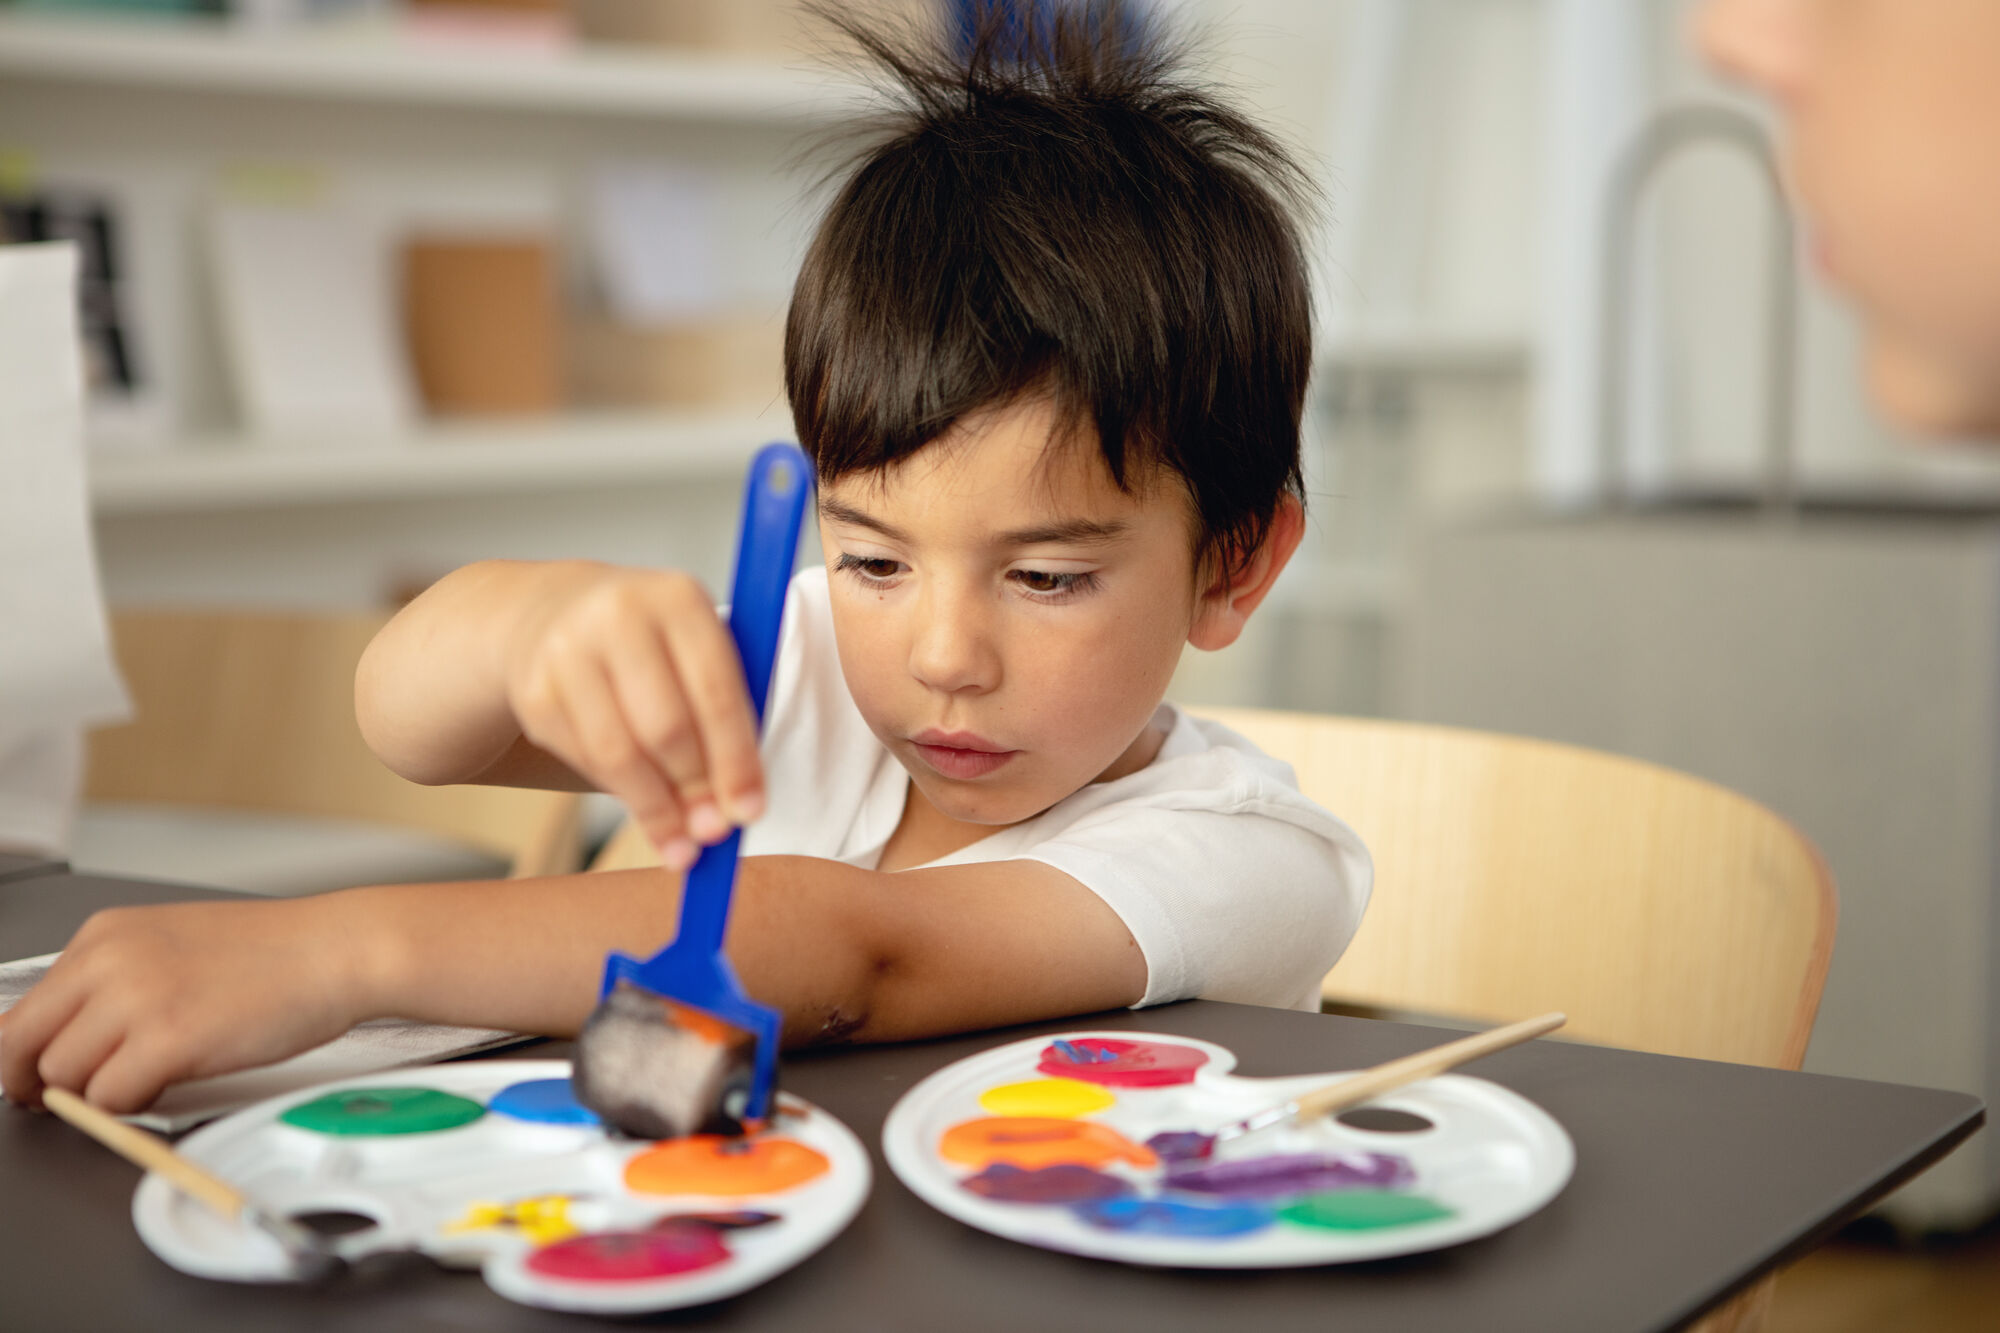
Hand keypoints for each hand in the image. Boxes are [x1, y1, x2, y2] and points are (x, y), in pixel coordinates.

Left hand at [0, 897, 365, 1112]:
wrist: (336, 949)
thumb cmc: (274, 953)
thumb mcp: (173, 946)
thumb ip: (116, 985)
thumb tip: (71, 1043)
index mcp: (104, 936)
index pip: (22, 1012)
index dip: (22, 1058)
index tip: (34, 1079)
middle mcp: (108, 962)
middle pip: (22, 1048)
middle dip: (38, 1086)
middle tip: (69, 1100)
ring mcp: (135, 999)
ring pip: (65, 1079)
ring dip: (99, 1093)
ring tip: (148, 1079)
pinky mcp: (167, 1039)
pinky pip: (111, 1099)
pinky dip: (132, 1105)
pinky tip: (169, 1082)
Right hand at [502, 567, 763, 868]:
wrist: (553, 612)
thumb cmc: (652, 644)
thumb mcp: (695, 649)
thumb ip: (722, 712)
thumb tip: (734, 804)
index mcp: (679, 598)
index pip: (716, 691)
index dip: (736, 759)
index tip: (750, 811)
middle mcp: (619, 615)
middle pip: (667, 726)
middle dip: (696, 789)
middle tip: (713, 831)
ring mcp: (568, 652)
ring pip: (620, 754)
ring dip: (656, 810)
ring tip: (681, 846)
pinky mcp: (535, 691)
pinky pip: (586, 759)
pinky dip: (620, 793)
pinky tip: (644, 810)